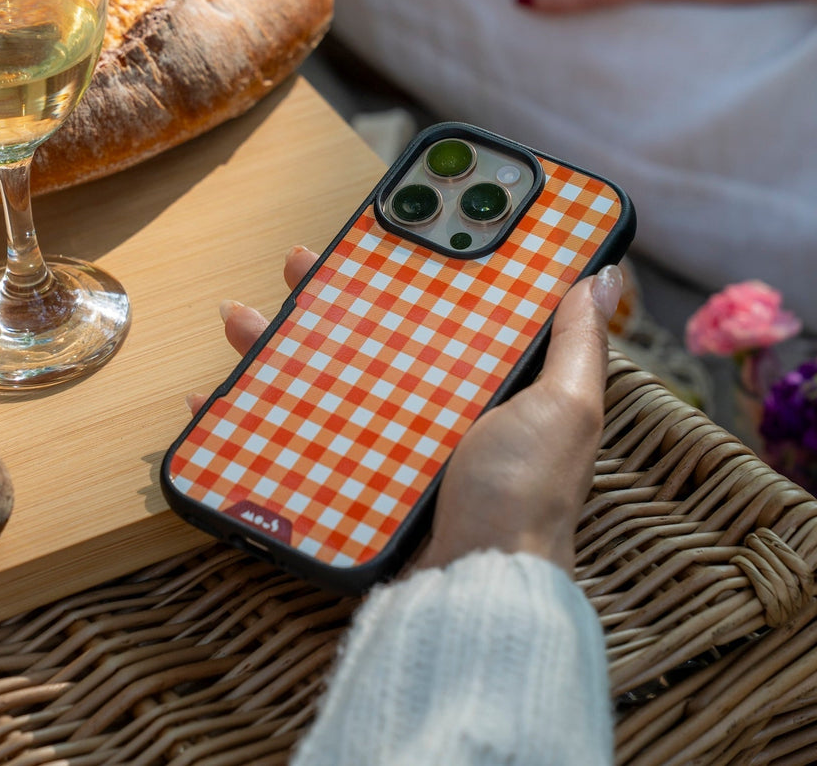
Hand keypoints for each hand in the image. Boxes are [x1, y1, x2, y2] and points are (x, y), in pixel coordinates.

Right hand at [190, 250, 621, 575]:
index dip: (416, 267)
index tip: (386, 228)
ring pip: (325, 377)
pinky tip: (215, 399)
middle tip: (300, 262)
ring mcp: (390, 444)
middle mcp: (436, 409)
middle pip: (373, 334)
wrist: (473, 588)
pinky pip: (296, 436)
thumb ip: (576, 344)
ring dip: (278, 343)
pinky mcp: (354, 478)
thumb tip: (600, 275)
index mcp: (486, 384)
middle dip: (332, 294)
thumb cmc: (526, 495)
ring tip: (241, 317)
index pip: (445, 309)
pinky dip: (253, 416)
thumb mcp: (565, 407)